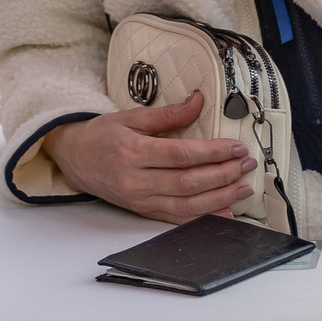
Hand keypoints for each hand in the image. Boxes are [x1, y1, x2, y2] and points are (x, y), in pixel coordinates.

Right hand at [41, 92, 256, 221]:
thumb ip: (168, 114)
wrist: (74, 159)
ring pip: (186, 205)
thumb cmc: (102, 135)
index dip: (212, 153)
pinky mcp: (143, 212)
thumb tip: (199, 101)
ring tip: (243, 189)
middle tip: (247, 165)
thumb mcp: (130, 117)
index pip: (181, 155)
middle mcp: (136, 181)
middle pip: (187, 183)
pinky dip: (203, 218)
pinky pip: (177, 219)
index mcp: (133, 152)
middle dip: (222, 175)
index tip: (236, 147)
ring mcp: (140, 200)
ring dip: (219, 199)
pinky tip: (225, 213)